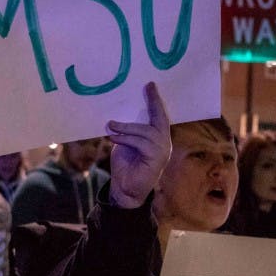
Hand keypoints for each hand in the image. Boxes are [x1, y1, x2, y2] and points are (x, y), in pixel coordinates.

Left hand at [106, 82, 171, 208]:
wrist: (124, 191)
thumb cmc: (124, 166)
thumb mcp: (124, 143)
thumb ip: (127, 130)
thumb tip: (118, 114)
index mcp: (158, 138)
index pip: (159, 116)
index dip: (156, 100)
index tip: (150, 84)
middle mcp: (164, 143)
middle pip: (160, 119)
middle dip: (154, 102)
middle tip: (146, 88)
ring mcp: (162, 152)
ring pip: (146, 131)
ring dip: (127, 127)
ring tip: (111, 126)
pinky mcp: (156, 159)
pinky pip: (141, 143)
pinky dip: (126, 138)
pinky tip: (113, 137)